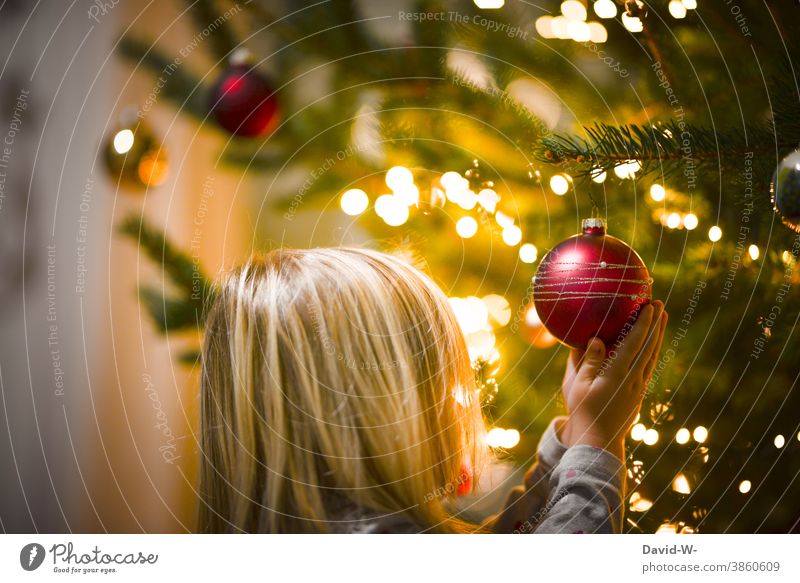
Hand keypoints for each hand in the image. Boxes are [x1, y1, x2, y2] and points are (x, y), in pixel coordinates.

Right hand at [560, 301, 667, 458]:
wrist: (599, 441)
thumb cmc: (583, 411)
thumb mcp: (579, 385)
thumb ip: (589, 361)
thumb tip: (597, 339)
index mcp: (617, 374)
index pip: (634, 343)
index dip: (643, 324)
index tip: (649, 307)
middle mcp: (633, 379)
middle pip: (649, 347)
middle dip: (655, 325)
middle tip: (660, 305)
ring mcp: (638, 388)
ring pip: (652, 357)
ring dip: (657, 337)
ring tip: (662, 320)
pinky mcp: (639, 395)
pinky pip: (649, 367)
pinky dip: (652, 352)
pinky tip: (652, 346)